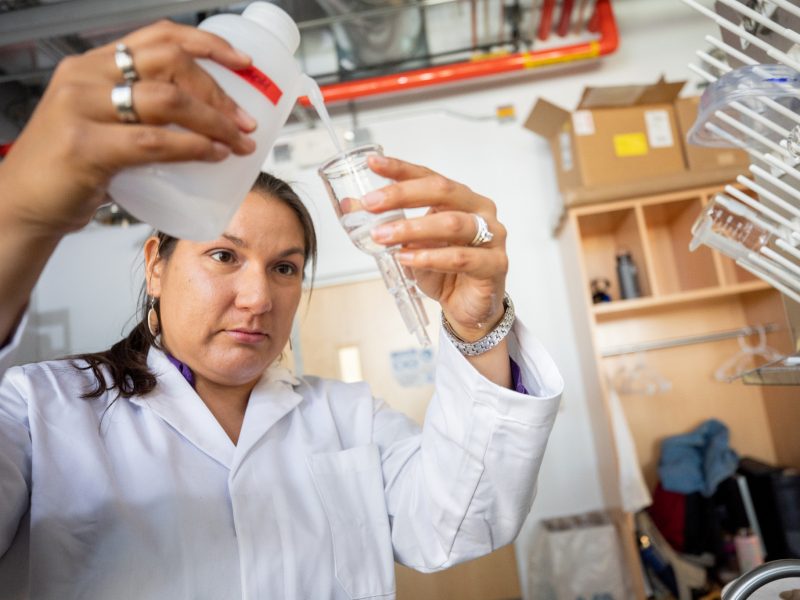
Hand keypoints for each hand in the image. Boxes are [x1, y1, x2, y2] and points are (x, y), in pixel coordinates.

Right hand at [0, 20, 256, 235]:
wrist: (22, 205)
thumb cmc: (68, 169)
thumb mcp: (102, 125)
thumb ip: (140, 116)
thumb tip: (207, 124)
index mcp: (92, 65)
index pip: (159, 37)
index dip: (208, 44)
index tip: (243, 63)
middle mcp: (84, 77)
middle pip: (170, 63)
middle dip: (218, 93)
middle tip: (244, 122)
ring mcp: (80, 109)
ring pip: (167, 100)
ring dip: (215, 121)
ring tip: (238, 142)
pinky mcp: (83, 147)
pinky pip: (152, 141)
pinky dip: (192, 147)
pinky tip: (214, 155)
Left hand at [366, 156, 507, 342]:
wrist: (467, 307)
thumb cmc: (443, 271)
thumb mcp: (410, 246)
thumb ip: (389, 226)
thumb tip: (350, 206)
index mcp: (461, 199)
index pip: (430, 177)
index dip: (401, 169)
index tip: (373, 164)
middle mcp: (480, 211)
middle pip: (443, 192)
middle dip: (403, 195)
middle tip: (371, 203)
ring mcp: (492, 236)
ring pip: (452, 224)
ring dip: (412, 229)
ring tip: (382, 236)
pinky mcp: (494, 264)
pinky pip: (461, 257)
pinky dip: (430, 257)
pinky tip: (406, 259)